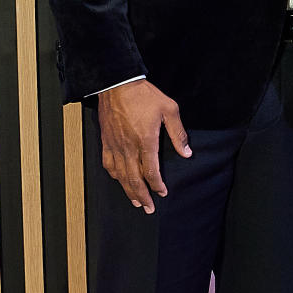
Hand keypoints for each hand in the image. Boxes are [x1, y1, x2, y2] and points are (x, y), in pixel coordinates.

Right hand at [97, 80, 190, 210]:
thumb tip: (187, 153)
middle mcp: (128, 147)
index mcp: (145, 141)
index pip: (151, 171)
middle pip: (134, 178)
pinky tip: (118, 180)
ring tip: (135, 201)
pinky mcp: (106, 140)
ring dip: (128, 190)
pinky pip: (108, 163)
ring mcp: (115, 145)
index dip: (157, 185)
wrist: (117, 83)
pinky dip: (114, 175)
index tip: (163, 193)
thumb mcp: (169, 109)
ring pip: (120, 174)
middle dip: (143, 196)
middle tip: (148, 209)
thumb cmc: (144, 95)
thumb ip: (178, 134)